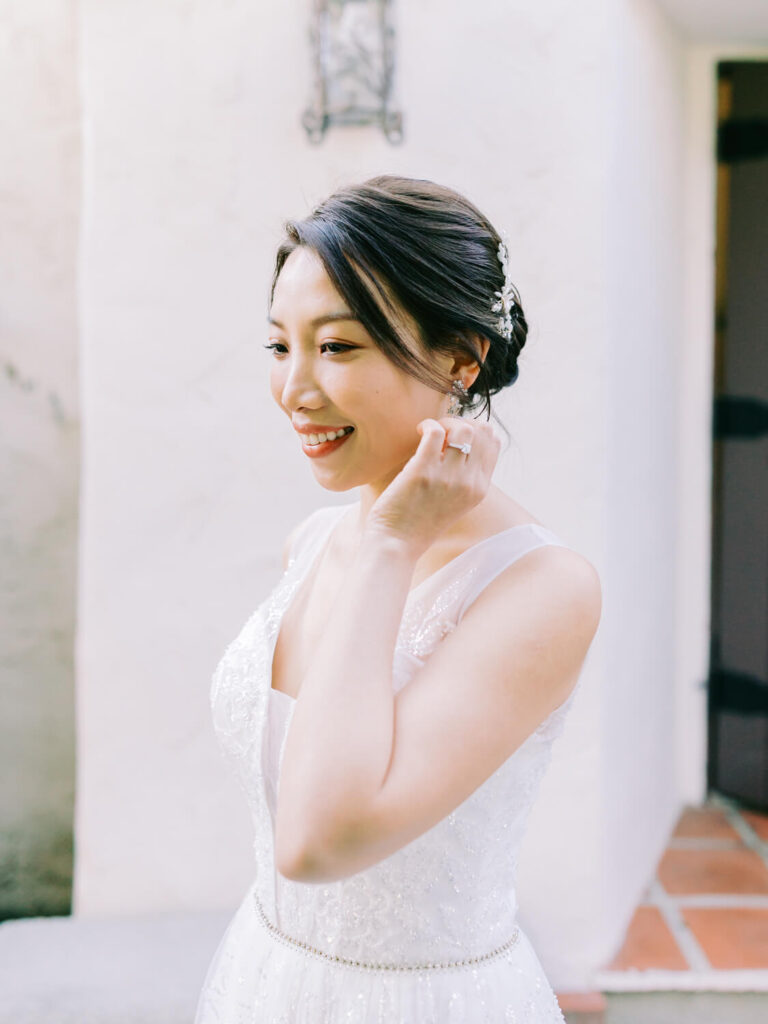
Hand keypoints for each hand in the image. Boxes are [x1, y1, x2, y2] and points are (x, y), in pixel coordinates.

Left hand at [365, 416, 501, 557]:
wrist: (396, 544)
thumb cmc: (419, 523)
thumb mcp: (455, 503)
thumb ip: (463, 478)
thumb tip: (457, 443)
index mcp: (479, 489)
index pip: (493, 443)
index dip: (475, 430)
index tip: (454, 436)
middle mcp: (469, 482)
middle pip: (482, 431)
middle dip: (461, 422)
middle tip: (441, 431)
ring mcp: (448, 477)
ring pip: (462, 428)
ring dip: (444, 422)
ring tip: (429, 432)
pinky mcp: (423, 471)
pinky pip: (434, 431)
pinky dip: (426, 424)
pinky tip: (417, 431)